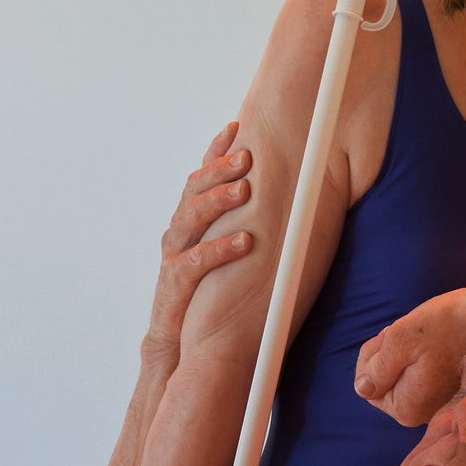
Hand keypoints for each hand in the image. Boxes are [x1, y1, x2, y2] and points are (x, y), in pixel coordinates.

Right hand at [141, 126, 253, 361]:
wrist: (183, 339)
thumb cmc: (214, 288)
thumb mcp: (231, 248)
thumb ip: (249, 221)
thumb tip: (291, 194)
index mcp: (194, 216)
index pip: (204, 173)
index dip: (217, 148)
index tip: (237, 126)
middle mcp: (181, 229)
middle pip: (195, 188)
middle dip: (221, 168)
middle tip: (246, 155)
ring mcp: (175, 254)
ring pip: (191, 217)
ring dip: (219, 200)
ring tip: (245, 189)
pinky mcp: (174, 283)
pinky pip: (195, 261)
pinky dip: (219, 249)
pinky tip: (243, 242)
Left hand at [351, 291, 465, 429]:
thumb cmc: (442, 326)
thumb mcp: (398, 341)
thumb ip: (375, 370)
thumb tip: (363, 390)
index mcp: (406, 409)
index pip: (367, 386)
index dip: (374, 358)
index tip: (397, 341)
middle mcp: (419, 414)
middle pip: (380, 382)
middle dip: (386, 355)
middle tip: (411, 336)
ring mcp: (431, 402)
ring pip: (394, 373)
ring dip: (399, 351)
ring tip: (423, 338)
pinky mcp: (440, 388)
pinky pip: (412, 370)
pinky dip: (414, 353)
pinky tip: (432, 342)